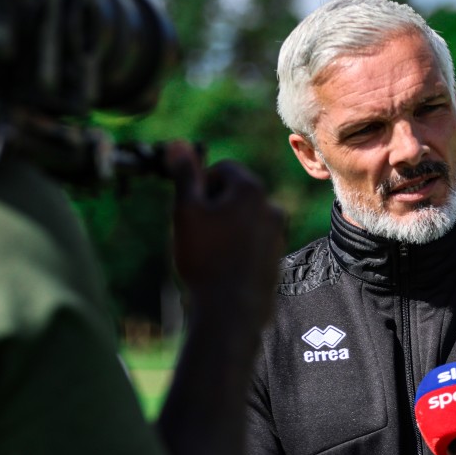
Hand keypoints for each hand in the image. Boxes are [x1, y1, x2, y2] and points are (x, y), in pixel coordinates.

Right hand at [164, 141, 283, 320]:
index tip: (190, 211)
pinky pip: (252, 240)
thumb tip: (178, 143)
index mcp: (250, 189)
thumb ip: (185, 174)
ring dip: (226, 227)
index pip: (222, 170)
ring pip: (244, 218)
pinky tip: (224, 266)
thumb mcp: (186, 210)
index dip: (201, 187)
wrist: (231, 310)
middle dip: (214, 206)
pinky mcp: (277, 255)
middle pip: (235, 193)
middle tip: (196, 233)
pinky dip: (238, 246)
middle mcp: (271, 206)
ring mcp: (277, 232)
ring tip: (210, 253)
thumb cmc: (205, 258)